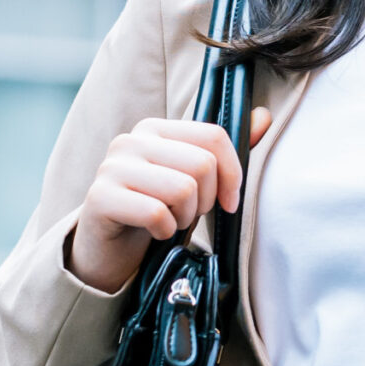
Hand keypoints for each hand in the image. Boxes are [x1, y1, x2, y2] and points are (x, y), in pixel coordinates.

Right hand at [67, 108, 269, 292]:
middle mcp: (131, 141)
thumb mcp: (192, 180)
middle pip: (201, 165)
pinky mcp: (100, 198)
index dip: (232, 173)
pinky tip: (156, 232)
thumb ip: (224, 151)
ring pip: (182, 189)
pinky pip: (157, 213)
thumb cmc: (156, 210)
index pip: (213, 136)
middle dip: (206, 200)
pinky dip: (165, 231)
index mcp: (155, 129)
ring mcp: (112, 167)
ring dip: (185, 217)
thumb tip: (264, 116)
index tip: (230, 202)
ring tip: (172, 221)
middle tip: (190, 214)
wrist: (107, 250)